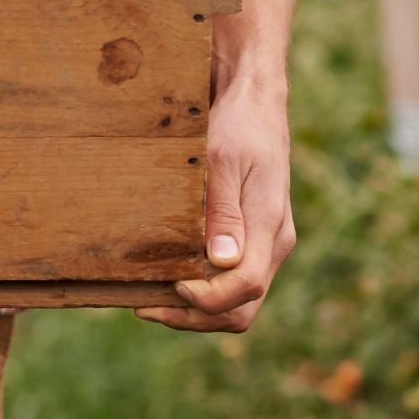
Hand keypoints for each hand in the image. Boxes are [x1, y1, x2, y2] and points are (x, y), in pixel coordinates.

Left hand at [135, 75, 294, 332]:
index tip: (169, 286)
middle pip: (242, 308)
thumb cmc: (237, 125)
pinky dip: (202, 290)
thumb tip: (221, 262)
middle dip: (195, 317)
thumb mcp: (223, 160)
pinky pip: (233, 280)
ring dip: (196, 310)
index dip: (206, 300)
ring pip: (238, 301)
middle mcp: (273, 243)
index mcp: (269, 226)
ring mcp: (266, 242)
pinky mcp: (254, 237)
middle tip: (145, 307)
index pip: (245, 288)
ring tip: (149, 298)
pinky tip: (167, 277)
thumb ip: (223, 212)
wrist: (254, 101)